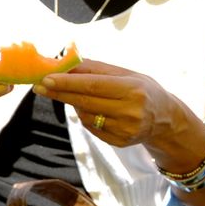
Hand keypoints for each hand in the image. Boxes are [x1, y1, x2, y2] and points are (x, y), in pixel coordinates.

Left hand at [34, 57, 172, 147]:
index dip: (67, 83)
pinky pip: (90, 127)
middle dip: (59, 93)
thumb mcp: (124, 74)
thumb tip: (64, 62)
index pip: (93, 86)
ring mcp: (125, 130)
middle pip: (85, 102)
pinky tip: (92, 109)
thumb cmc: (141, 89)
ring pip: (85, 115)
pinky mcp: (119, 142)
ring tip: (76, 95)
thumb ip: (95, 69)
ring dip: (74, 103)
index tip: (46, 78)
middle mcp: (130, 111)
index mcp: (133, 89)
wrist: (165, 119)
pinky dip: (85, 116)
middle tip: (39, 86)